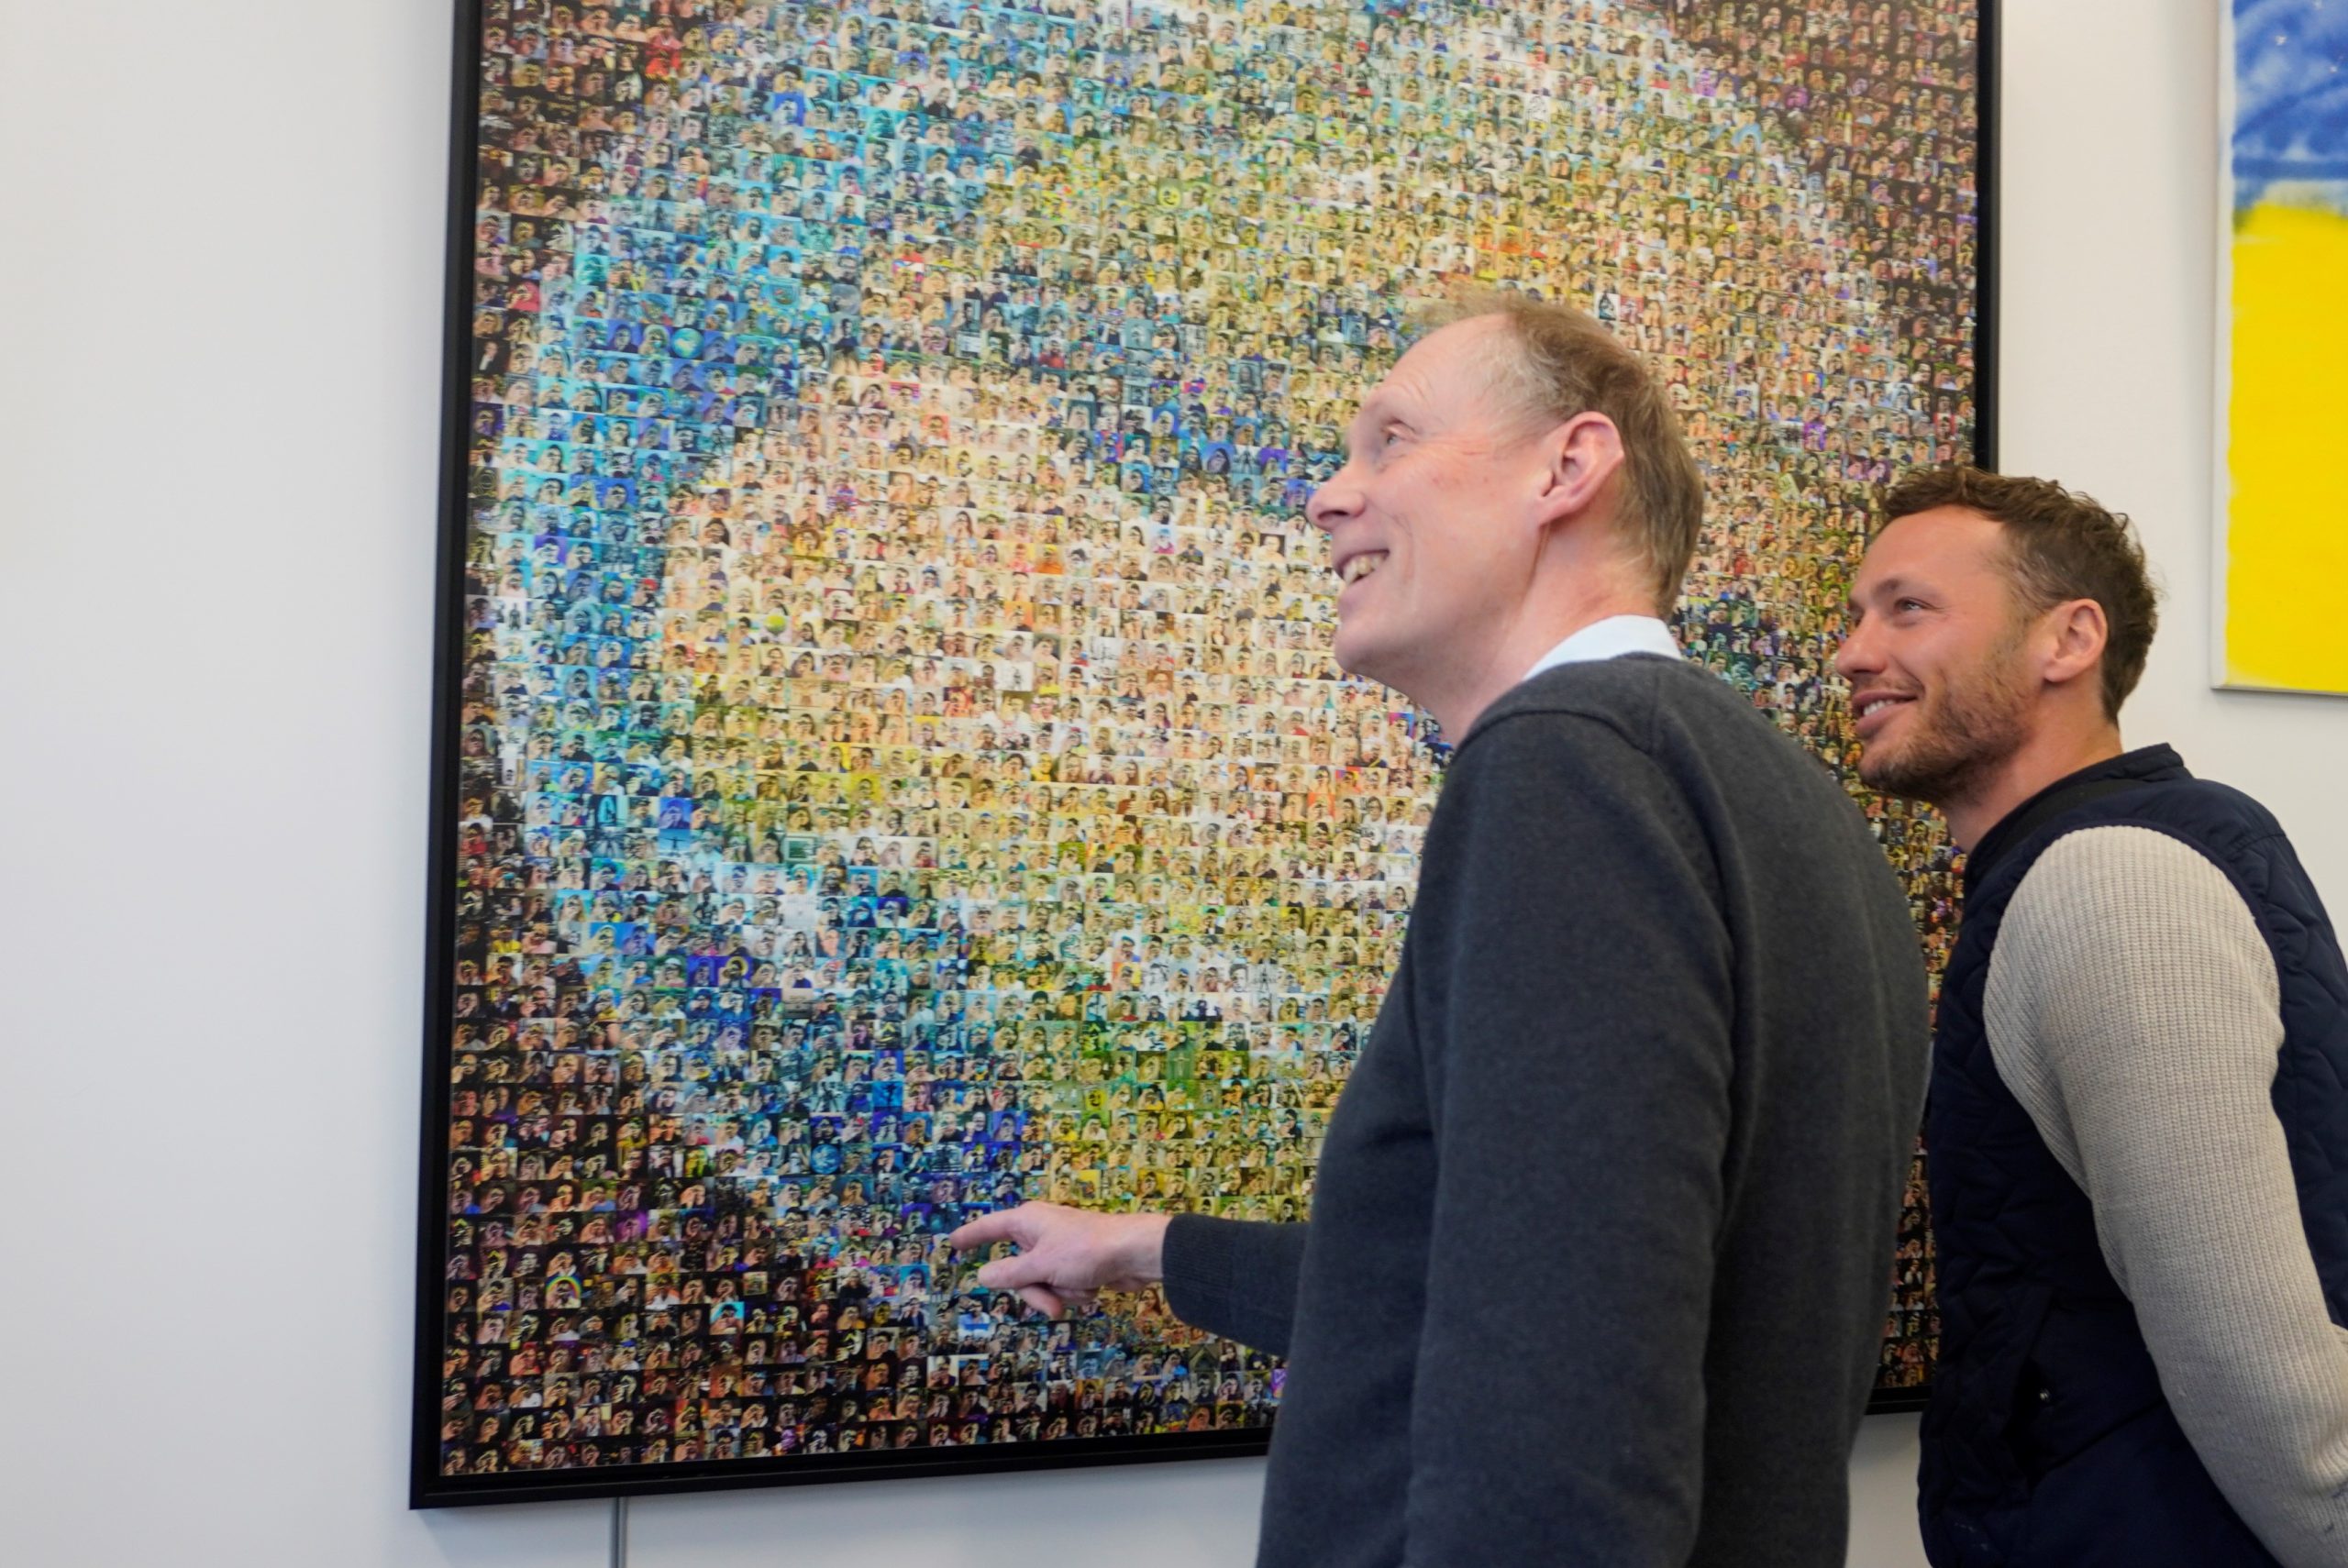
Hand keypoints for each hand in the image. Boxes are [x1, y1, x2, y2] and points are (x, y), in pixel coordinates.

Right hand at [948, 1202, 1171, 1318]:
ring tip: (1081, 1289)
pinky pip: (1062, 1288)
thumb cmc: (1086, 1251)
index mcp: (1027, 1221)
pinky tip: (1094, 1286)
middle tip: (1052, 1304)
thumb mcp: (1041, 1265)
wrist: (1135, 1254)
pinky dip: (1076, 1292)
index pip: (989, 1228)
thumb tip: (982, 1276)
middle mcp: (1041, 1233)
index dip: (970, 1236)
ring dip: (1060, 1294)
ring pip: (1041, 1285)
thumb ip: (1009, 1274)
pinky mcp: (1077, 1266)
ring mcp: (1059, 1251)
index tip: (951, 1243)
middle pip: (1018, 1272)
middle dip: (1036, 1293)